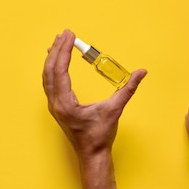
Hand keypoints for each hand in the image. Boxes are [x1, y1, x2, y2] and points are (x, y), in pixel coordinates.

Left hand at [42, 29, 146, 188]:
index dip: (64, 51)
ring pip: (47, 77)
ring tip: (57, 41)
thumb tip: (141, 72)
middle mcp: (55, 104)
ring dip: (52, 58)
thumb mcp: (115, 109)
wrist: (92, 154)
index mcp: (66, 104)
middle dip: (56, 50)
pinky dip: (52, 68)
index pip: (60, 71)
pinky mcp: (57, 107)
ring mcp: (54, 106)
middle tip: (64, 33)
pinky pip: (50, 83)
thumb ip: (128, 89)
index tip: (69, 36)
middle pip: (50, 71)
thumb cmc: (101, 135)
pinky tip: (56, 61)